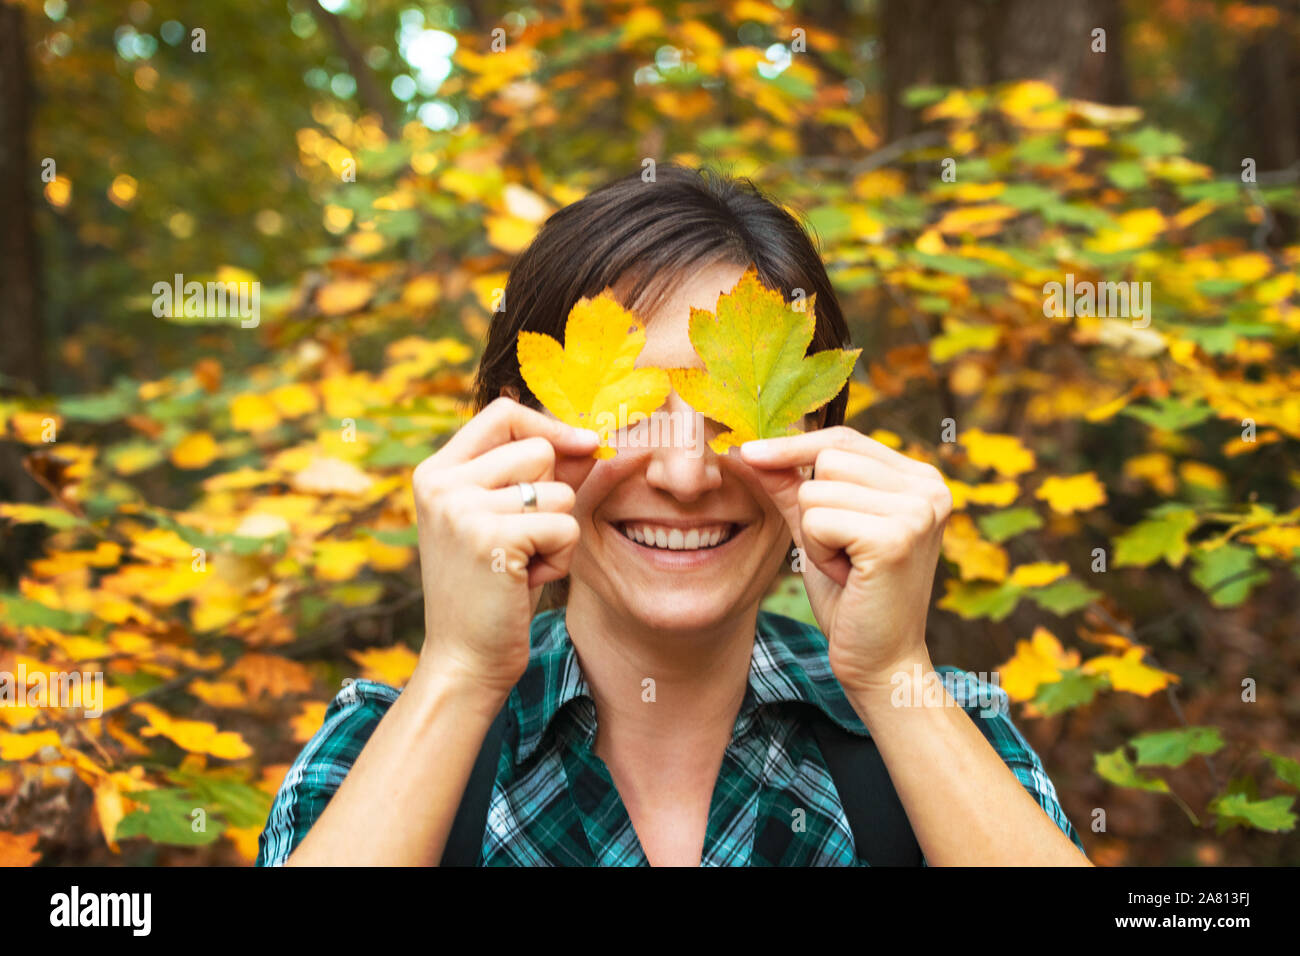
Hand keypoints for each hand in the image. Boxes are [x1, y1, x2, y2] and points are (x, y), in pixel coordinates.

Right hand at [410, 397, 598, 695]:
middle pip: (539, 450)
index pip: (503, 413)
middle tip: (525, 541)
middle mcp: (441, 482)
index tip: (585, 444)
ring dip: (558, 532)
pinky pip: (564, 526)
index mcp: (437, 471)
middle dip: (553, 495)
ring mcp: (461, 507)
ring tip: (524, 564)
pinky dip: (560, 557)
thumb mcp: (511, 521)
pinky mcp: (489, 536)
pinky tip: (527, 581)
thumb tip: (594, 437)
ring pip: (558, 491)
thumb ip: (540, 475)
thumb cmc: (494, 589)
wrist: (465, 660)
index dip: (549, 425)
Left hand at [739, 426, 951, 692]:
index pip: (843, 439)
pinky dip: (817, 551)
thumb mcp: (819, 530)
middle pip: (827, 459)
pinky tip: (847, 576)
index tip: (749, 451)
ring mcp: (917, 510)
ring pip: (815, 489)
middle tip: (842, 552)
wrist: (880, 662)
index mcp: (920, 479)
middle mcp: (929, 486)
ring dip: (815, 534)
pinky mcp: (895, 537)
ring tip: (846, 565)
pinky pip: (816, 520)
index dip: (794, 446)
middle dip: (813, 508)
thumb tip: (749, 448)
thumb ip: (792, 485)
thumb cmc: (851, 597)